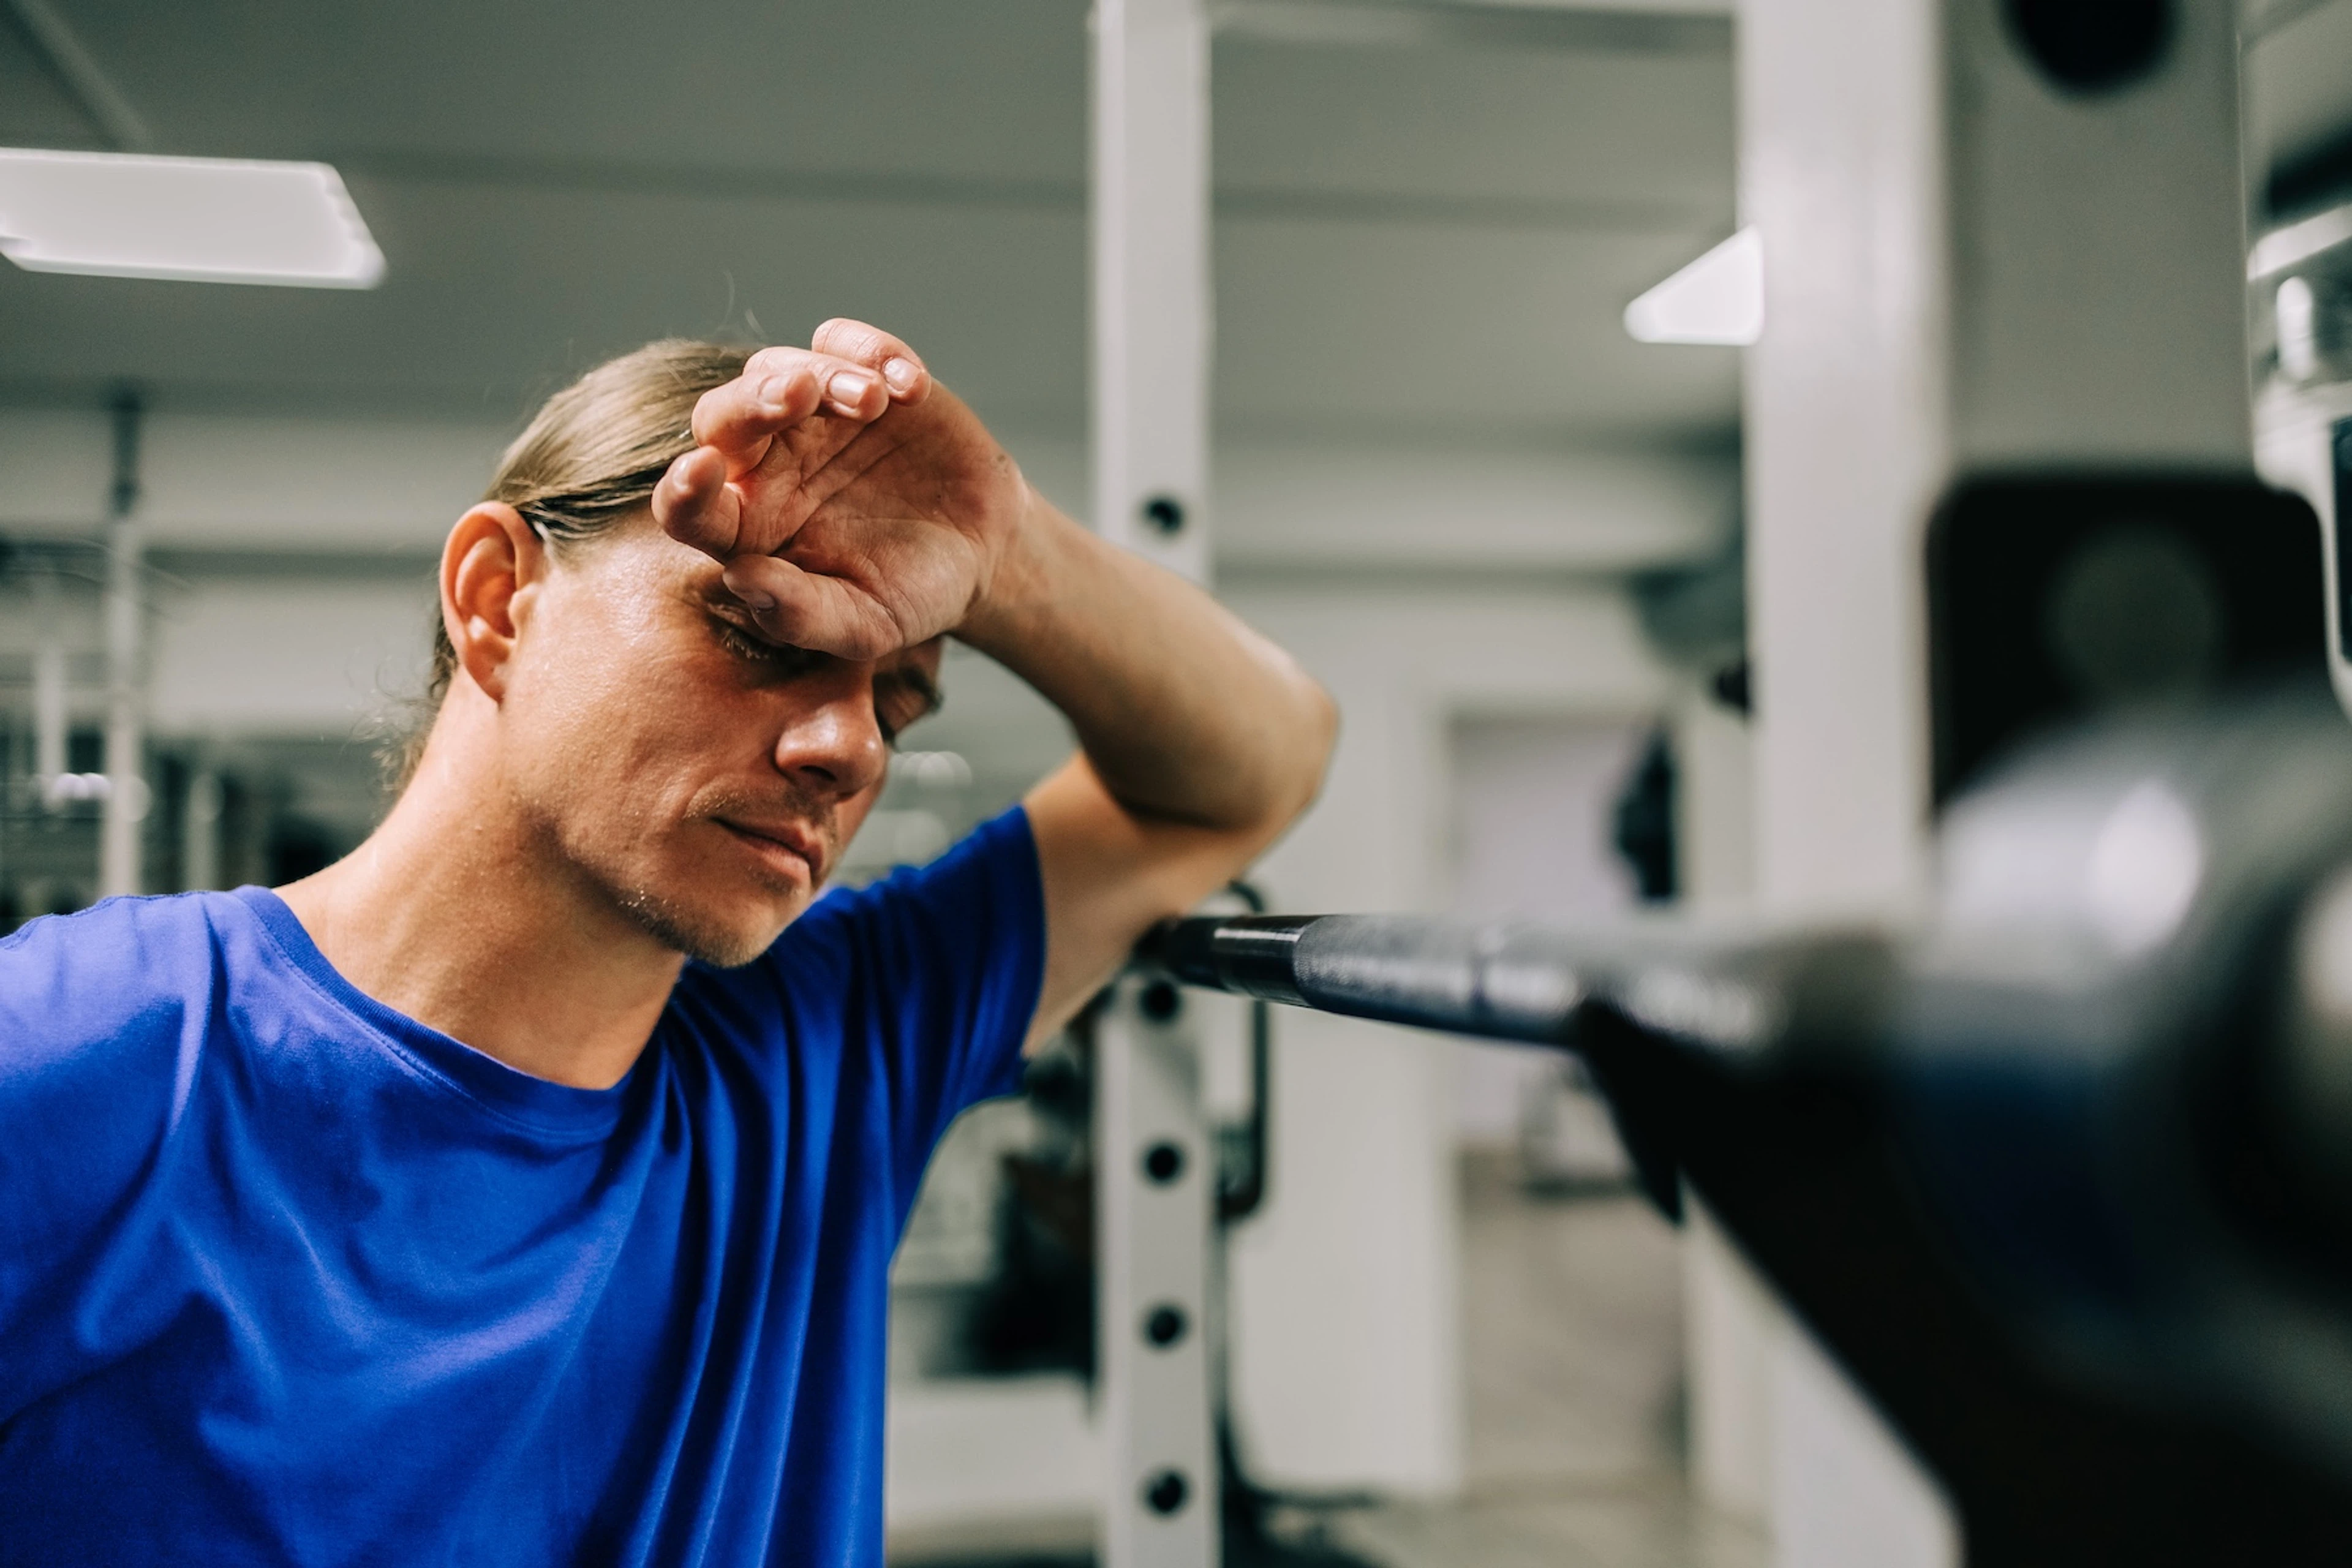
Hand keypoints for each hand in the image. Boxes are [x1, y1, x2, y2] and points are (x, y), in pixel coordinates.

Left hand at [652, 319, 1030, 659]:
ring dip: (824, 375)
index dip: (684, 490)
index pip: (690, 507)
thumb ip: (801, 613)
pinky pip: (841, 342)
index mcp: (750, 528)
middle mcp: (766, 464)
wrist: (984, 552)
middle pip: (722, 417)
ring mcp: (811, 416)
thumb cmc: (912, 594)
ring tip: (876, 402)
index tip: (698, 470)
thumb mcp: (865, 625)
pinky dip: (872, 351)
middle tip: (797, 394)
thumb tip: (740, 577)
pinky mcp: (859, 377)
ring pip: (779, 367)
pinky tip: (913, 388)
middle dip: (752, 400)